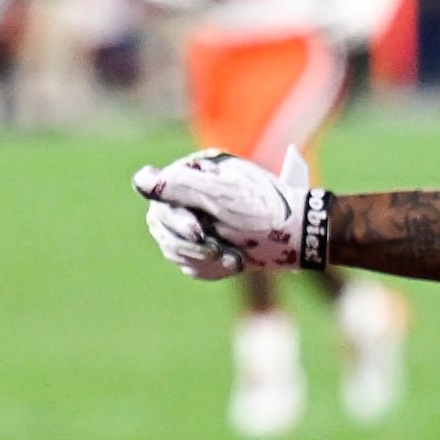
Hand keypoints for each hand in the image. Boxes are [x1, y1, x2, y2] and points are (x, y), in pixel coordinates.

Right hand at [133, 146, 329, 276]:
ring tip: (232, 257)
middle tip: (218, 249)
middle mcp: (194, 193)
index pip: (161, 195)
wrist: (299, 238)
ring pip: (173, 247)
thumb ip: (180, 186)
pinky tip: (233, 262)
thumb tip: (140, 179)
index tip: (199, 231)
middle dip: (190, 242)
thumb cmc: (265, 212)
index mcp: (198, 171)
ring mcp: (198, 219)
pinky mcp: (206, 244)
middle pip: (162, 224)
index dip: (175, 217)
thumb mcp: (223, 196)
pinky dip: (209, 268)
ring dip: (201, 257)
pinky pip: (188, 263)